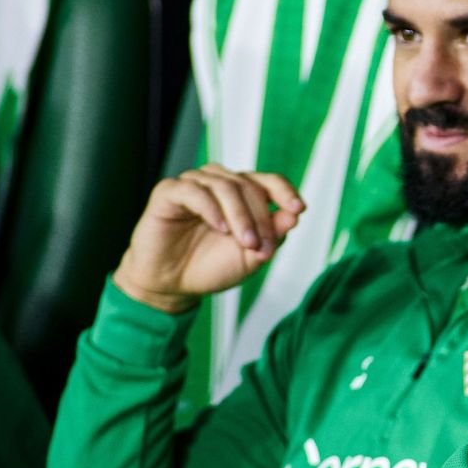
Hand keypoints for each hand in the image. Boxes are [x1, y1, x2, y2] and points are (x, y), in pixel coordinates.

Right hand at [112, 164, 303, 313]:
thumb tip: (294, 215)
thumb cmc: (211, 267)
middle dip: (261, 217)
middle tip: (260, 246)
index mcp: (242, 194)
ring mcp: (193, 185)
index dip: (285, 191)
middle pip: (249, 185)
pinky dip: (210, 208)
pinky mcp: (168, 192)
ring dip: (239, 214)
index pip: (268, 181)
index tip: (298, 209)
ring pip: (224, 185)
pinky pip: (193, 190)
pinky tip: (220, 228)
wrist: (173, 285)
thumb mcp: (251, 256)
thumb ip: (272, 235)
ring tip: (244, 242)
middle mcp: (218, 183)